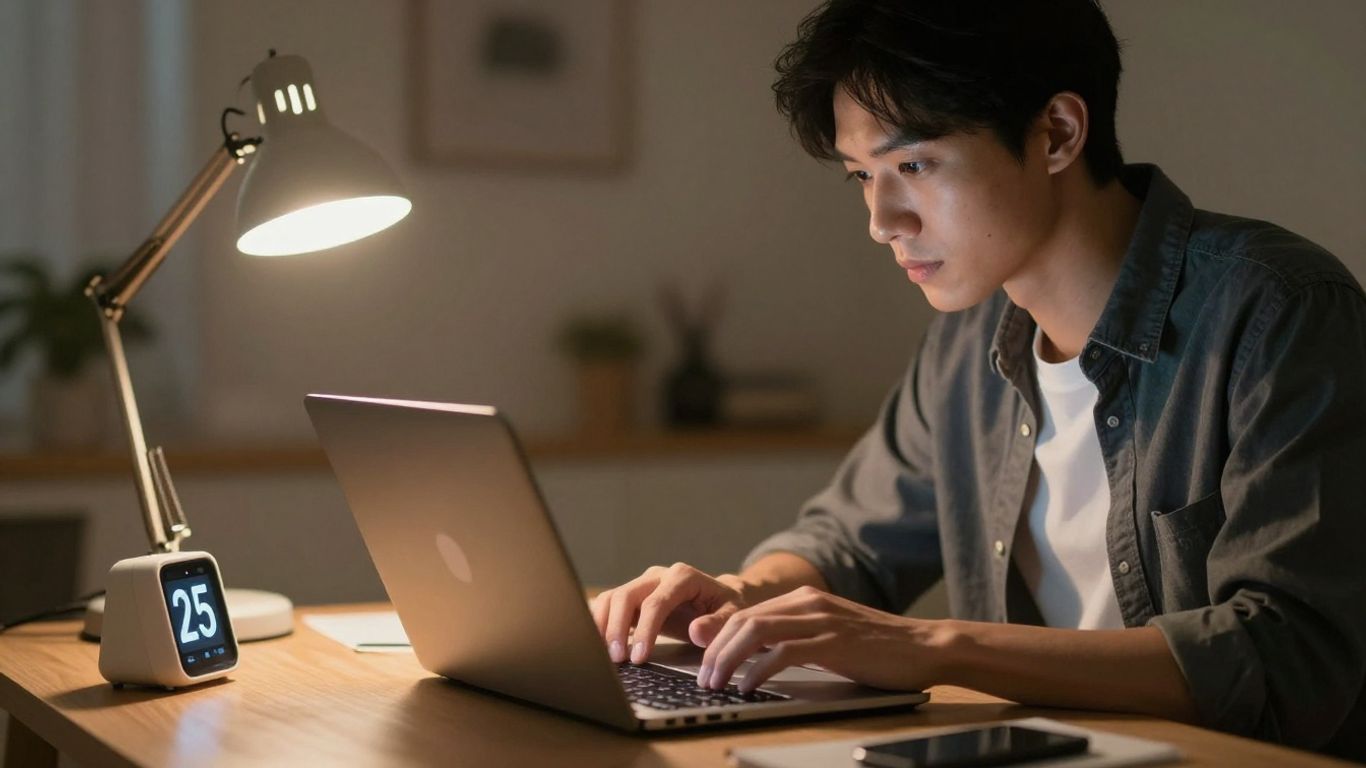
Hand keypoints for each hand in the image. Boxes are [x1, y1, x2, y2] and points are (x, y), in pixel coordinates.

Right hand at [590, 562, 747, 663]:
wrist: (722, 598)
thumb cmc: (727, 607)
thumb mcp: (733, 615)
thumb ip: (717, 624)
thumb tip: (697, 632)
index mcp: (682, 577)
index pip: (656, 601)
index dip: (646, 629)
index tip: (640, 656)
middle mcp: (658, 576)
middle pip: (626, 595)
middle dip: (617, 628)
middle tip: (617, 659)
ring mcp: (643, 585)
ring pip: (612, 598)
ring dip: (603, 626)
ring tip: (604, 655)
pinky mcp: (633, 598)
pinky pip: (608, 605)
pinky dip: (599, 623)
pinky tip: (597, 645)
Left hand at [697, 586, 942, 692]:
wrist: (925, 646)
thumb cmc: (879, 647)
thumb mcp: (830, 635)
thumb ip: (797, 638)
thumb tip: (759, 656)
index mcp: (805, 599)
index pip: (747, 612)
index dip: (718, 635)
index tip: (702, 657)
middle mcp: (808, 603)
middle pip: (744, 620)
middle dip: (716, 649)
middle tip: (703, 676)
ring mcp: (821, 621)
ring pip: (757, 633)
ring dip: (729, 659)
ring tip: (717, 682)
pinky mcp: (834, 643)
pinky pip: (784, 653)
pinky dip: (760, 670)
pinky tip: (749, 686)